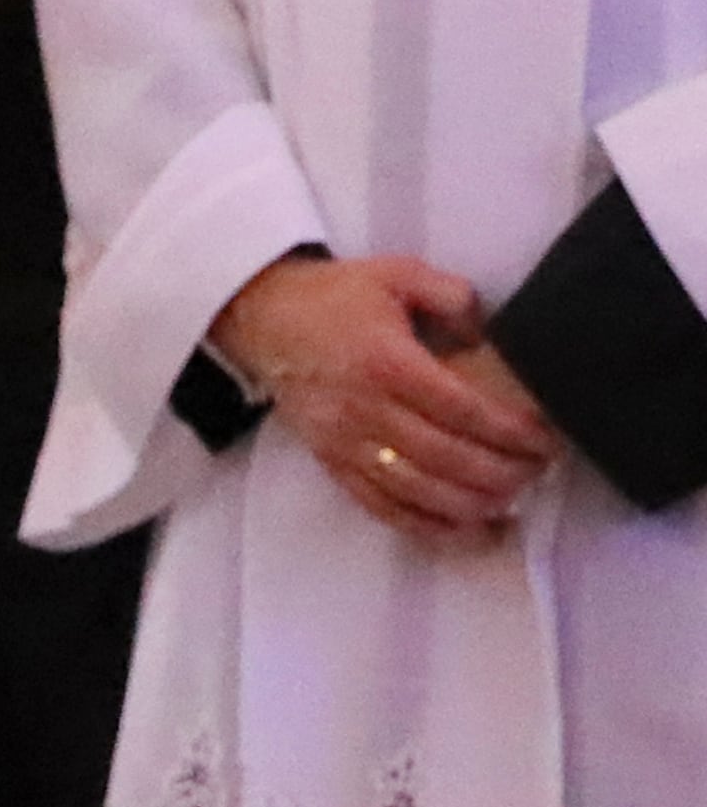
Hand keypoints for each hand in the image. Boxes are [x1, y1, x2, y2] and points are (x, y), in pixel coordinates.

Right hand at [207, 251, 560, 540]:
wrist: (261, 317)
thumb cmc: (334, 297)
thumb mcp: (398, 274)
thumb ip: (453, 296)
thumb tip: (491, 334)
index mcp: (387, 362)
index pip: (462, 410)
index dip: (510, 431)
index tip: (545, 439)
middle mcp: (365, 409)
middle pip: (447, 457)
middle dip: (503, 472)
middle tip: (539, 470)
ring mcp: (345, 442)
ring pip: (419, 491)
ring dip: (473, 504)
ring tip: (513, 500)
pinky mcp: (332, 462)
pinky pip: (383, 506)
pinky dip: (429, 527)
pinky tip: (469, 531)